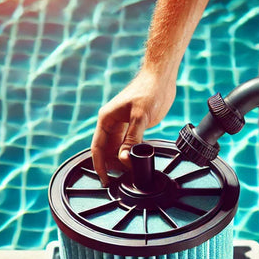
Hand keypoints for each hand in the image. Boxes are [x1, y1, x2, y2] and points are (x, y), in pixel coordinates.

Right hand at [91, 69, 176, 185]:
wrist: (161, 78)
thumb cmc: (149, 91)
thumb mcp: (140, 116)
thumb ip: (132, 139)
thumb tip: (123, 159)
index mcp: (106, 119)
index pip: (98, 148)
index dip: (100, 166)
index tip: (105, 180)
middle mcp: (111, 124)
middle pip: (107, 151)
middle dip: (112, 166)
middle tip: (123, 179)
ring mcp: (122, 126)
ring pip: (117, 149)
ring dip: (122, 162)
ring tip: (131, 173)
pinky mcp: (133, 127)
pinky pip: (128, 145)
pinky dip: (131, 155)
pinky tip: (138, 162)